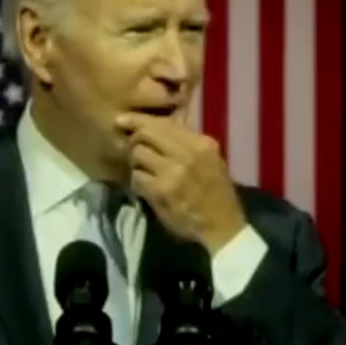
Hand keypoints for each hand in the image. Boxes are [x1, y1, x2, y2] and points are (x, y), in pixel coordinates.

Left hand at [115, 113, 246, 254]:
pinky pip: (137, 177)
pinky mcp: (161, 190)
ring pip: (138, 154)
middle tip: (134, 150)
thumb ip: (189, 142)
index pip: (165, 123)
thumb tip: (162, 126)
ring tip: (144, 172)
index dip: (140, 120)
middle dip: (135, 140)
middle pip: (147, 134)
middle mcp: (188, 153)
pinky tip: (145, 188)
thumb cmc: (217, 192)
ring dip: (136, 164)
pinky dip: (137, 182)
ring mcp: (173, 172)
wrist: (222, 224)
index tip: (123, 120)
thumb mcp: (212, 160)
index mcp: (201, 144)